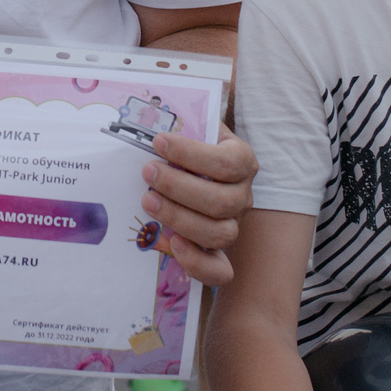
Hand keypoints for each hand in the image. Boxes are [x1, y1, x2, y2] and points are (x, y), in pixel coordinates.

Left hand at [142, 124, 256, 285]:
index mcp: (241, 161)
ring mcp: (233, 225)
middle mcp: (242, 196)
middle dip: (179, 186)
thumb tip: (154, 119)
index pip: (227, 162)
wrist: (195, 177)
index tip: (158, 142)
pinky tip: (172, 244)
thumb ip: (183, 125)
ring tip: (147, 202)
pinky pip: (220, 271)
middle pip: (222, 201)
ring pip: (219, 233)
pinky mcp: (219, 253)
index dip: (192, 153)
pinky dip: (197, 262)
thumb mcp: (191, 132)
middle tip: (147, 173)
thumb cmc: (188, 152)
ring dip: (179, 218)